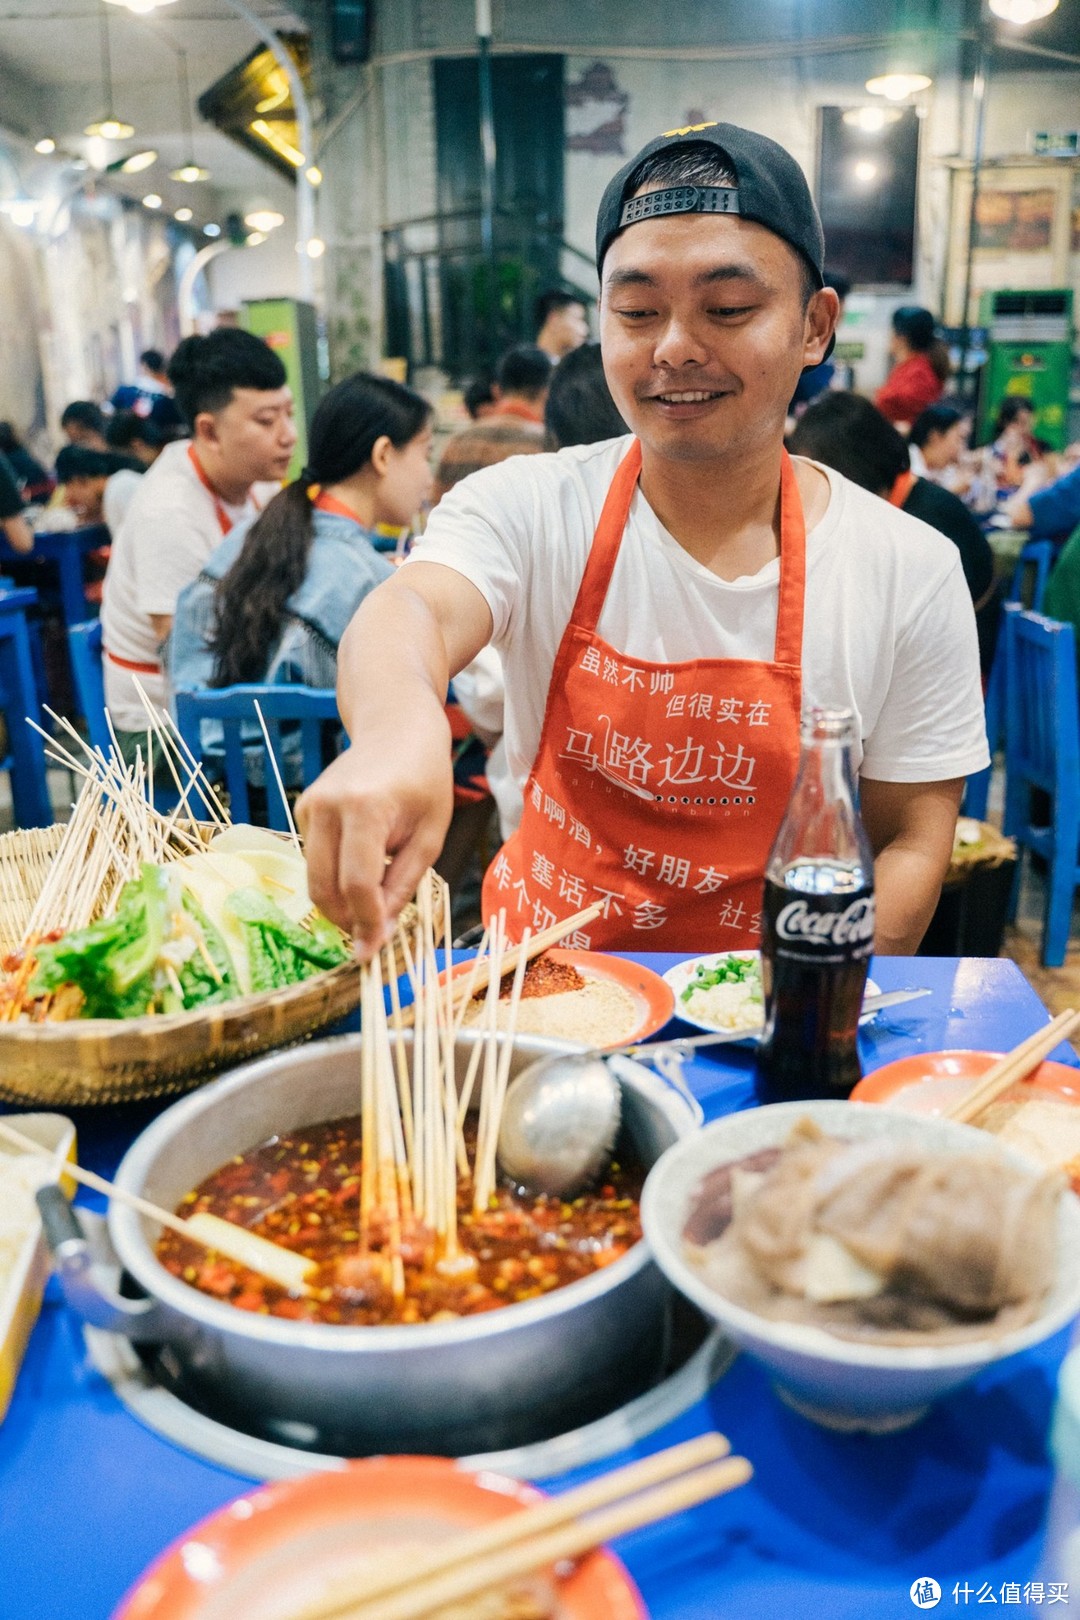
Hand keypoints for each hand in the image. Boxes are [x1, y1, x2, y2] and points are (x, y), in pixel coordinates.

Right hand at [297, 702, 454, 955]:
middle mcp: (327, 806)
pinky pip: (314, 861)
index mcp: (365, 808)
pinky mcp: (302, 809)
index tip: (375, 950)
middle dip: (347, 920)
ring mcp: (309, 806)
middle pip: (324, 887)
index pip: (357, 882)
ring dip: (339, 903)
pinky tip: (362, 863)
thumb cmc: (424, 781)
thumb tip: (378, 935)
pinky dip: (334, 877)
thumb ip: (403, 885)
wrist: (397, 729)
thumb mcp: (430, 836)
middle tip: (373, 936)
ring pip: (313, 879)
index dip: (366, 922)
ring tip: (373, 902)